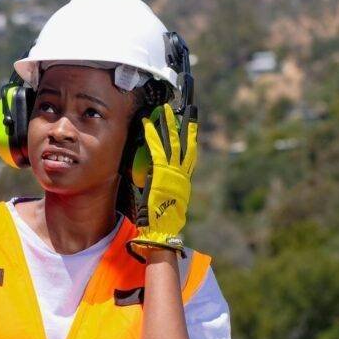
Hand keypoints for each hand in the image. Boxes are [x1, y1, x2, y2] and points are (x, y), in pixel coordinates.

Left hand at [127, 103, 197, 261]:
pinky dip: (152, 136)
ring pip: (173, 142)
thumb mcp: (168, 200)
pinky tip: (147, 124)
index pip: (189, 154)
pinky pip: (156, 149)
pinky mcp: (161, 172)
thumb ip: (165, 187)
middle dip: (186, 125)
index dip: (191, 139)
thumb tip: (160, 180)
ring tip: (166, 109)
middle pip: (186, 144)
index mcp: (184, 179)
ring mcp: (173, 171)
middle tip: (187, 109)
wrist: (163, 229)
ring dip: (169, 125)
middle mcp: (182, 173)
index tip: (191, 126)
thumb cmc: (162, 219)